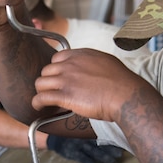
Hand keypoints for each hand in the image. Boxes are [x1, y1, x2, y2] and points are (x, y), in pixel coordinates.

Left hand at [33, 48, 147, 121]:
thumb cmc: (122, 82)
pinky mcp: (64, 95)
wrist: (125, 95)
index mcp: (81, 55)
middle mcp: (70, 64)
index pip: (57, 58)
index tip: (60, 79)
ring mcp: (66, 79)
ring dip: (41, 91)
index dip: (57, 70)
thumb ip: (94, 63)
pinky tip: (39, 107)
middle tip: (54, 92)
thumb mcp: (107, 62)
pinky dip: (37, 103)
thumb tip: (92, 68)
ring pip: (40, 83)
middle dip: (49, 81)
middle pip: (47, 70)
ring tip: (44, 100)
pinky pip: (41, 97)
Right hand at [46, 135, 124, 162]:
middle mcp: (84, 136)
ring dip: (104, 156)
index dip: (113, 138)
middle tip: (120, 154)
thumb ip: (94, 129)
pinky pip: (82, 158)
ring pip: (93, 150)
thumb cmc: (72, 132)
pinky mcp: (72, 152)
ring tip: (113, 162)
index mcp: (88, 129)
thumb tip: (114, 131)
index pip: (103, 133)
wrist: (54, 136)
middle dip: (111, 148)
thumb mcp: (82, 127)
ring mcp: (78, 144)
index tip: (123, 141)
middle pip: (100, 142)